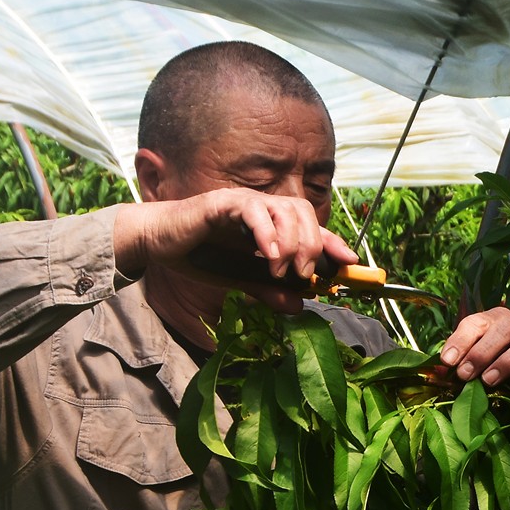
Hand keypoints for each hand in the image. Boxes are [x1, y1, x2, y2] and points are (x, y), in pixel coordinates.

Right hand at [113, 189, 355, 313]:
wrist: (159, 242)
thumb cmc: (200, 256)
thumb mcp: (240, 280)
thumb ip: (268, 290)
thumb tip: (298, 306)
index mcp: (270, 224)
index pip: (310, 226)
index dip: (333, 242)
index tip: (350, 263)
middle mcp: (262, 208)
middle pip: (304, 212)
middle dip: (313, 244)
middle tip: (304, 274)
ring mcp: (243, 202)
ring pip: (285, 208)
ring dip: (292, 241)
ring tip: (283, 270)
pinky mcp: (222, 203)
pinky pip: (253, 210)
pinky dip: (266, 233)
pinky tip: (268, 256)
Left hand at [440, 307, 509, 385]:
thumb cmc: (489, 355)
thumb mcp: (469, 352)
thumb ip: (455, 361)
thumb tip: (437, 373)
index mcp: (492, 319)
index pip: (475, 323)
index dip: (460, 341)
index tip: (448, 361)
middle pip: (503, 330)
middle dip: (481, 353)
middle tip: (466, 374)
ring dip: (508, 362)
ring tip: (489, 380)